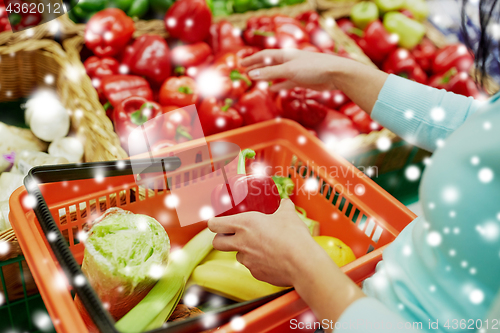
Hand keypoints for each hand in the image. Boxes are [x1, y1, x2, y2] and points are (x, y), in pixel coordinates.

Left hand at [207, 199, 322, 286]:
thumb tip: (285, 202)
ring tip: (259, 246)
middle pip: (217, 243)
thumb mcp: (288, 214)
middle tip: (231, 235)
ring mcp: (247, 260)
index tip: (216, 222)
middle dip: (221, 239)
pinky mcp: (256, 273)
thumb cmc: (293, 236)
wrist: (303, 263)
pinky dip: (257, 262)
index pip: (214, 224)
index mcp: (245, 224)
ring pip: (237, 255)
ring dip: (243, 250)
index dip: (213, 223)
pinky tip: (270, 258)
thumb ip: (284, 207)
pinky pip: (251, 267)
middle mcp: (241, 242)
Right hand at [241, 49, 353, 91]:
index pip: (264, 56)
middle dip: (257, 68)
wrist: (335, 74)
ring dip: (266, 77)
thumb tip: (252, 75)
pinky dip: (279, 85)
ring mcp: (295, 71)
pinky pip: (286, 83)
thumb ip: (270, 73)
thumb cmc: (313, 68)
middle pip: (269, 64)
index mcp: (285, 55)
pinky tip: (273, 89)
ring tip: (256, 81)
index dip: (252, 60)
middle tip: (245, 72)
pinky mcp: (302, 80)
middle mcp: (289, 61)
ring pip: (277, 74)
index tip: (241, 64)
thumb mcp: (288, 70)